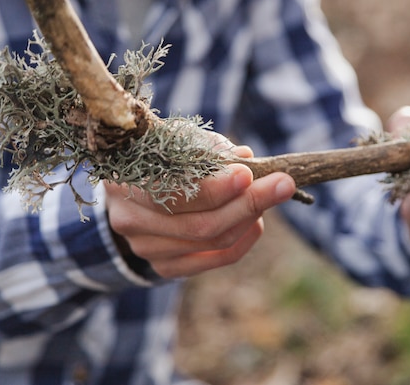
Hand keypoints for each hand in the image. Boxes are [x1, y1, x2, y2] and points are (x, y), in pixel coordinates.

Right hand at [104, 138, 295, 278]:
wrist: (130, 192)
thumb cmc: (159, 158)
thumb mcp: (176, 142)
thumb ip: (208, 149)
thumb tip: (245, 158)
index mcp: (125, 182)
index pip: (176, 194)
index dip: (217, 187)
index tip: (249, 172)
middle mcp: (130, 221)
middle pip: (201, 225)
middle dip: (249, 203)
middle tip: (284, 184)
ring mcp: (146, 249)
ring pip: (213, 242)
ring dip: (250, 218)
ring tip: (270, 195)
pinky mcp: (164, 267)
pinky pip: (216, 259)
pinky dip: (244, 240)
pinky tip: (256, 221)